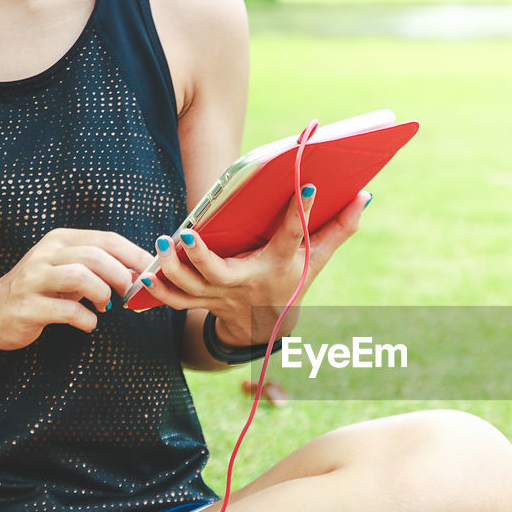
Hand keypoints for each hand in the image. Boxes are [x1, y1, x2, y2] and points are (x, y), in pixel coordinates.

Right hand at [0, 228, 152, 350]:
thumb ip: (98, 266)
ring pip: (81, 277)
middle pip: (96, 256)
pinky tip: (88, 324)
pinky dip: (87, 320)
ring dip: (103, 294)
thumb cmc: (39, 291)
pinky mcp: (27, 307)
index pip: (107, 239)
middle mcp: (45, 254)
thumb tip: (140, 270)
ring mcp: (33, 280)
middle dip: (121, 276)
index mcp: (60, 241)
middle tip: (128, 293)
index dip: (135, 255)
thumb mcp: (66, 270)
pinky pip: (67, 312)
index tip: (151, 271)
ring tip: (105, 306)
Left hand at [139, 186, 371, 346]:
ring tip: (166, 241)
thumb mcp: (318, 259)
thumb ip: (340, 228)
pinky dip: (160, 288)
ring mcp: (221, 296)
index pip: (293, 237)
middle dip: (201, 257)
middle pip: (220, 275)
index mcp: (280, 267)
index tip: (307, 186)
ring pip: (191, 288)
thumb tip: (365, 195)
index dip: (302, 212)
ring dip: (173, 268)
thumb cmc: (293, 281)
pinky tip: (147, 271)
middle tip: (188, 234)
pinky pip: (176, 300)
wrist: (266, 325)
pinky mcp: (202, 301)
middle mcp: (248, 284)